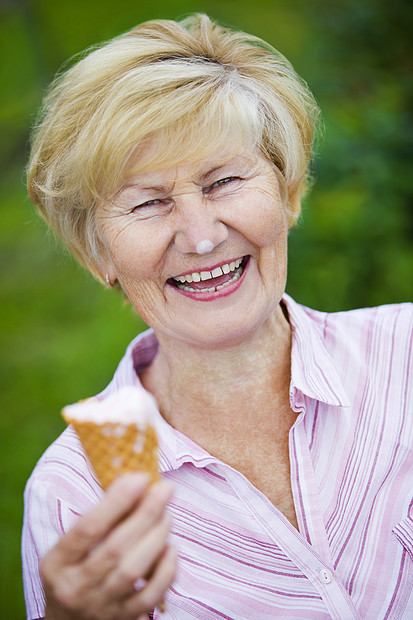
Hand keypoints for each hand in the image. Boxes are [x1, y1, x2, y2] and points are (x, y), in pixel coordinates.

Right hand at [41, 473, 175, 618]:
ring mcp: (100, 606)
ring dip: (156, 537)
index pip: (87, 528)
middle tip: (165, 489)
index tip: (140, 478)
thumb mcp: (69, 549)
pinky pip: (150, 596)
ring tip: (167, 515)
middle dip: (145, 514)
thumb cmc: (73, 573)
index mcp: (57, 563)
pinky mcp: (123, 619)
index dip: (116, 501)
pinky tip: (170, 548)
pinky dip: (165, 570)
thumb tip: (133, 483)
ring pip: (133, 570)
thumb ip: (97, 520)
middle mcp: (75, 587)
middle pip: (115, 548)